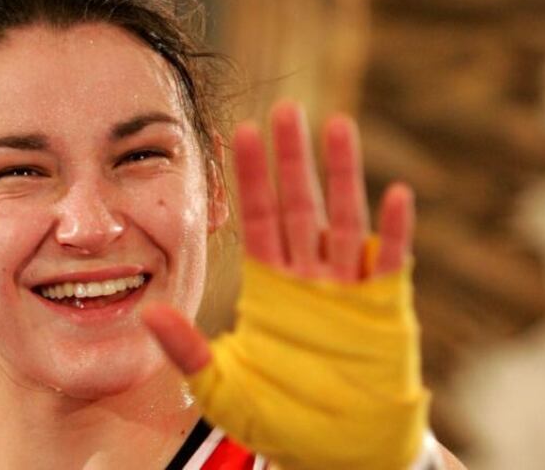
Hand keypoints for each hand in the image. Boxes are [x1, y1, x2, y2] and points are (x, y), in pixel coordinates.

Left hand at [143, 100, 426, 468]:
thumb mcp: (220, 384)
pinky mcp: (384, 310)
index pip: (257, 219)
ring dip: (343, 174)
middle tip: (286, 107)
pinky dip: (395, 232)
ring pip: (344, 219)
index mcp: (270, 286)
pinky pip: (390, 263)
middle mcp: (308, 277)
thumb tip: (146, 313)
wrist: (333, 450)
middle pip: (299, 205)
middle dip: (292, 158)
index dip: (251, 177)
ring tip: (337, 125)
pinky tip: (398, 195)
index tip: (241, 131)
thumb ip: (186, 348)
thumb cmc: (278, 416)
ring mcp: (348, 289)